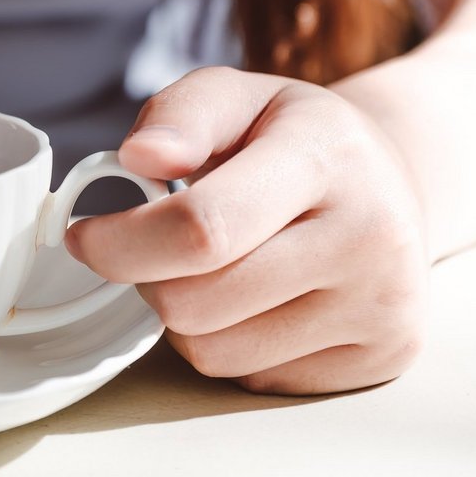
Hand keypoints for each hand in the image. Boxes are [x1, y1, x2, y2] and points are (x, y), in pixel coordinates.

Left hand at [66, 66, 428, 394]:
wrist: (393, 184)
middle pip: (195, 303)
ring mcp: (382, 305)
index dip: (121, 243)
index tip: (82, 237)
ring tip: (215, 269)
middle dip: (149, 278)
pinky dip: (230, 345)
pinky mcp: (381, 358)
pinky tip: (256, 300)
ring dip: (186, 318)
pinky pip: (253, 380)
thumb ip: (178, 115)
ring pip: (214, 352)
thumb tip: (138, 158)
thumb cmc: (292, 139)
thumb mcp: (235, 96)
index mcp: (325, 157)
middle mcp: (369, 236)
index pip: (202, 228)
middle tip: (160, 247)